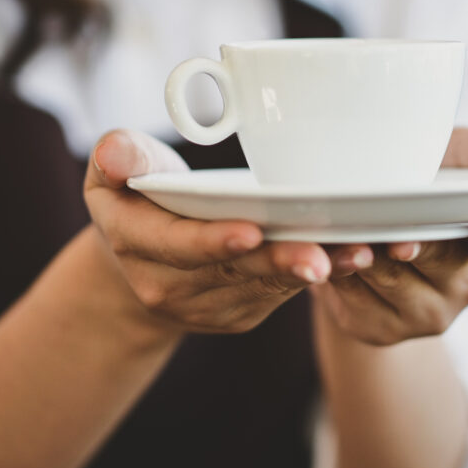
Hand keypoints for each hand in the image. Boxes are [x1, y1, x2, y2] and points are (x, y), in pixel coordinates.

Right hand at [83, 130, 334, 333]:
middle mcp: (169, 285)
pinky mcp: (241, 313)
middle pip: (233, 271)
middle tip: (321, 256)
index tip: (250, 230)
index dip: (214, 240)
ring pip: (265, 286)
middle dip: (279, 262)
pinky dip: (317, 276)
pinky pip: (281, 295)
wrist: (138, 260)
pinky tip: (353, 259)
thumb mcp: (112, 172)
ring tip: (355, 253)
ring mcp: (207, 305)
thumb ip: (118, 156)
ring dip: (312, 270)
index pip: (178, 245)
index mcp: (135, 244)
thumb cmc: (133, 196)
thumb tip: (115, 154)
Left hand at [312, 128, 467, 345]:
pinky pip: (352, 299)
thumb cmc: (422, 186)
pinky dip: (336, 273)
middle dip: (417, 245)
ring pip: (389, 279)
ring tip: (350, 241)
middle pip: (436, 258)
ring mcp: (422, 314)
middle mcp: (462, 284)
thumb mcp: (456, 159)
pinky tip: (324, 256)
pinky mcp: (378, 329)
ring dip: (366, 258)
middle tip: (401, 238)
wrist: (367, 230)